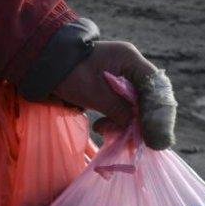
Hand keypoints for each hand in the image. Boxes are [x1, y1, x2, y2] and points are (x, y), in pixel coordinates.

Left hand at [51, 40, 177, 149]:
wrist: (46, 66)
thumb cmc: (68, 75)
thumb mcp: (94, 94)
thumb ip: (119, 110)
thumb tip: (138, 129)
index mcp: (129, 59)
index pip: (156, 87)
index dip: (158, 114)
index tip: (154, 138)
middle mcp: (132, 66)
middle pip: (154, 97)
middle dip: (150, 122)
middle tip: (151, 145)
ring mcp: (126, 77)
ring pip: (141, 105)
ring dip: (131, 124)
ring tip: (113, 135)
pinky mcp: (117, 89)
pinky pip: (127, 107)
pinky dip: (120, 121)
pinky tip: (103, 128)